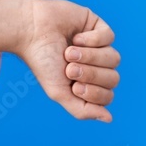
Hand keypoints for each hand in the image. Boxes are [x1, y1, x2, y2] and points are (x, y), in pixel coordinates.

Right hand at [17, 0, 120, 121]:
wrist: (31, 32)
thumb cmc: (42, 63)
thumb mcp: (59, 93)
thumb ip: (82, 110)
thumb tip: (109, 119)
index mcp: (88, 84)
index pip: (107, 96)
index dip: (94, 93)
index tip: (74, 86)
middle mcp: (96, 66)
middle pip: (113, 78)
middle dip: (91, 75)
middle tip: (69, 68)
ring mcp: (99, 46)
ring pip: (114, 58)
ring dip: (90, 57)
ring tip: (70, 52)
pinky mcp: (98, 27)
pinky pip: (109, 37)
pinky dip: (92, 40)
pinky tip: (76, 37)